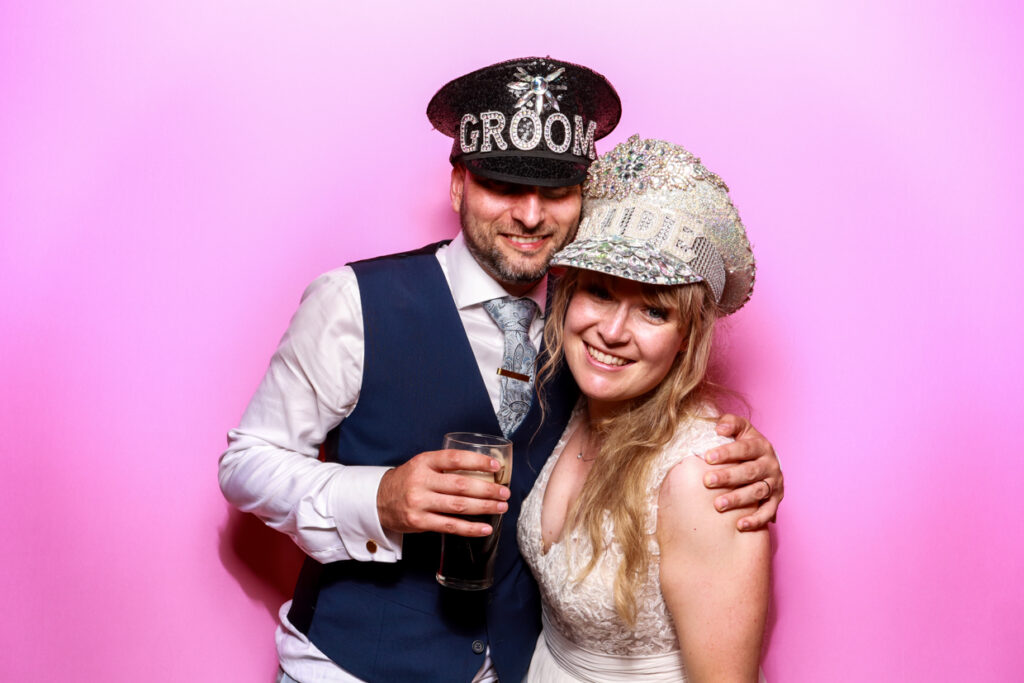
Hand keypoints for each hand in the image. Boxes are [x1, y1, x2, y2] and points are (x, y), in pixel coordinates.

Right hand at [376, 449, 510, 536]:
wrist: (378, 500)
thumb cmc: (408, 481)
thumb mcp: (421, 465)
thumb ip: (444, 466)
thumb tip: (482, 471)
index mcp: (423, 462)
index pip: (454, 459)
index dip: (477, 461)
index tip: (496, 467)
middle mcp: (421, 481)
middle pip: (461, 485)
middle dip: (488, 489)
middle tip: (505, 492)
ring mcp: (419, 503)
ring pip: (459, 506)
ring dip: (484, 507)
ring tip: (501, 507)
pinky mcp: (419, 522)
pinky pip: (450, 526)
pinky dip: (471, 529)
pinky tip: (486, 528)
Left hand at [703, 414, 782, 531]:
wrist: (765, 460)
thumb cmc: (745, 444)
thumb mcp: (741, 429)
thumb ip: (730, 423)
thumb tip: (719, 427)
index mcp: (761, 446)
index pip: (744, 448)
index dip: (726, 452)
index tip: (707, 457)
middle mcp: (770, 465)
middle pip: (750, 471)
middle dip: (728, 477)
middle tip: (707, 481)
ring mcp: (774, 483)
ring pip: (757, 492)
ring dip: (738, 499)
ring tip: (718, 505)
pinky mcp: (776, 500)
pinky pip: (768, 511)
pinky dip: (756, 519)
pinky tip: (739, 525)